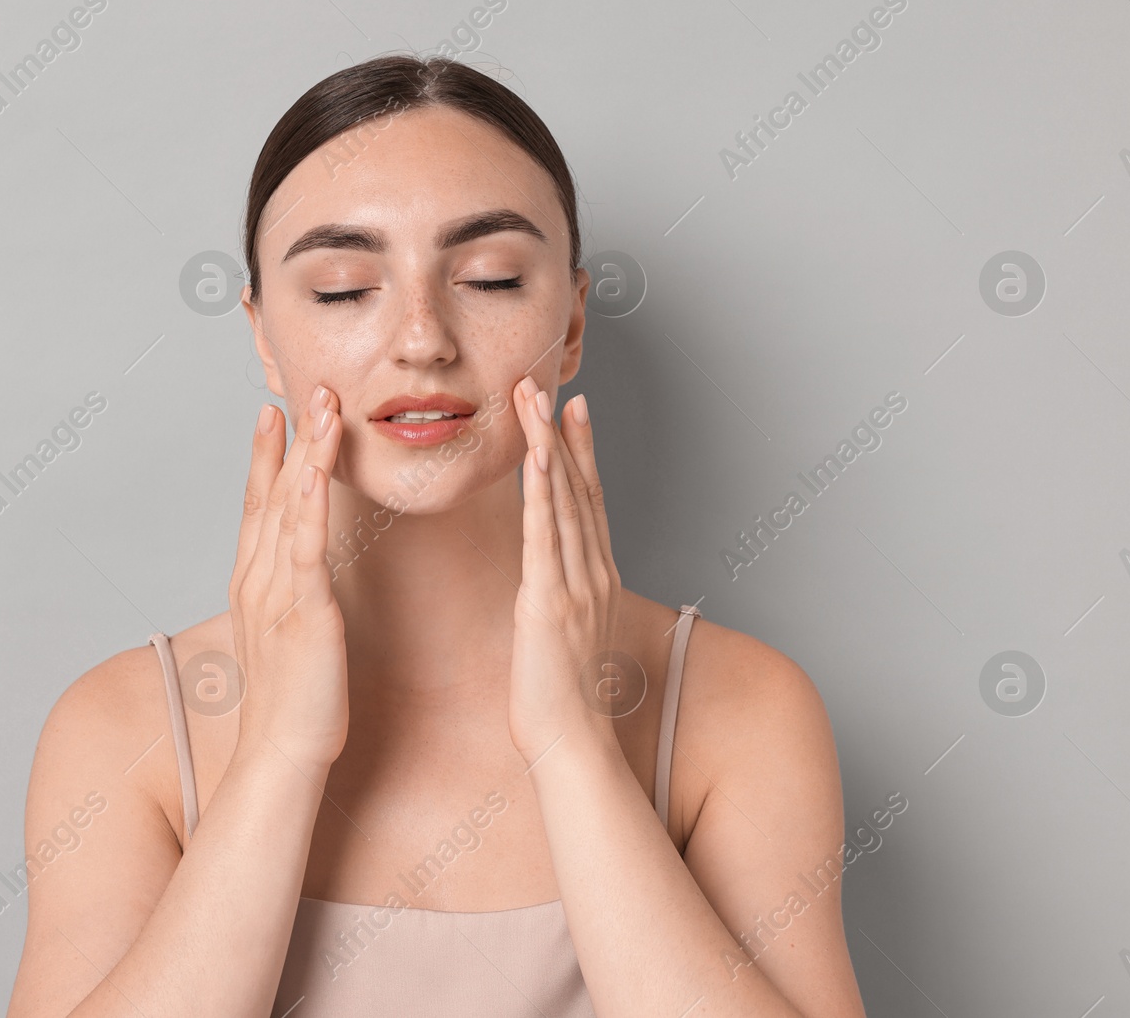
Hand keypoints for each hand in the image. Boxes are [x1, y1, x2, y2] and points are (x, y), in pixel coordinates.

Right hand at [228, 384, 349, 771]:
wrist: (282, 756)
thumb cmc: (294, 705)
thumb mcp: (288, 638)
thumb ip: (289, 601)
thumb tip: (298, 582)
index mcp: (256, 582)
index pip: (260, 505)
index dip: (266, 456)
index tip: (273, 411)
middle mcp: (258, 579)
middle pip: (273, 493)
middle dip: (290, 438)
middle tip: (305, 387)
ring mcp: (275, 593)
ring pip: (289, 509)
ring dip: (304, 454)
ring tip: (319, 406)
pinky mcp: (301, 614)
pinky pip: (303, 550)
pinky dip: (305, 507)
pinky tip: (312, 471)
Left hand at [507, 377, 622, 764]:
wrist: (571, 744)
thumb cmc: (561, 702)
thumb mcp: (563, 638)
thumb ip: (559, 603)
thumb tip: (548, 589)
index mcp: (595, 580)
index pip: (589, 501)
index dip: (582, 452)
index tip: (573, 410)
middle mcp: (593, 574)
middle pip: (579, 489)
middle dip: (562, 434)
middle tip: (549, 384)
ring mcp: (576, 585)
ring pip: (564, 501)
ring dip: (548, 445)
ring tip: (534, 400)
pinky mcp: (550, 601)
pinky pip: (546, 536)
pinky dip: (543, 492)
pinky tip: (537, 457)